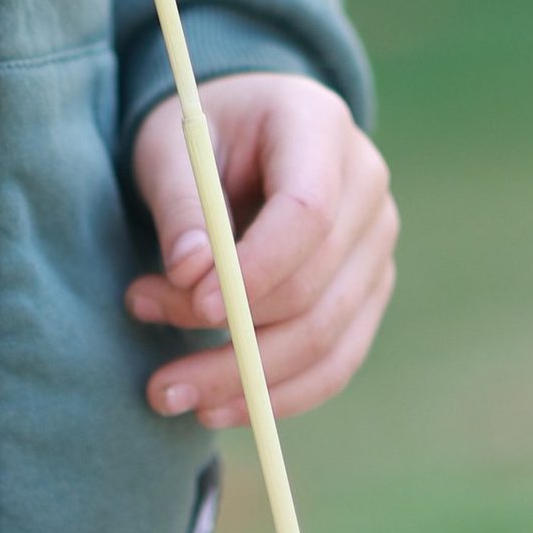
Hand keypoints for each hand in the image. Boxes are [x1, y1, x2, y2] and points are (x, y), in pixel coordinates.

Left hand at [127, 74, 395, 424]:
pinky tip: (217, 406)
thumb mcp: (173, 147)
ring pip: (326, 338)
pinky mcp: (368, 290)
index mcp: (319, 126)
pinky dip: (278, 394)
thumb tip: (189, 275)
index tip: (190, 303)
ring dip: (247, 381)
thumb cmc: (203, 134)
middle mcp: (366, 185)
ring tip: (167, 392)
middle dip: (234, 340)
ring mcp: (376, 243)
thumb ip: (182, 204)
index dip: (254, 269)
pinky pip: (336, 360)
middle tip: (156, 369)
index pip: (308, 213)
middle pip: (315, 287)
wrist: (243, 130)